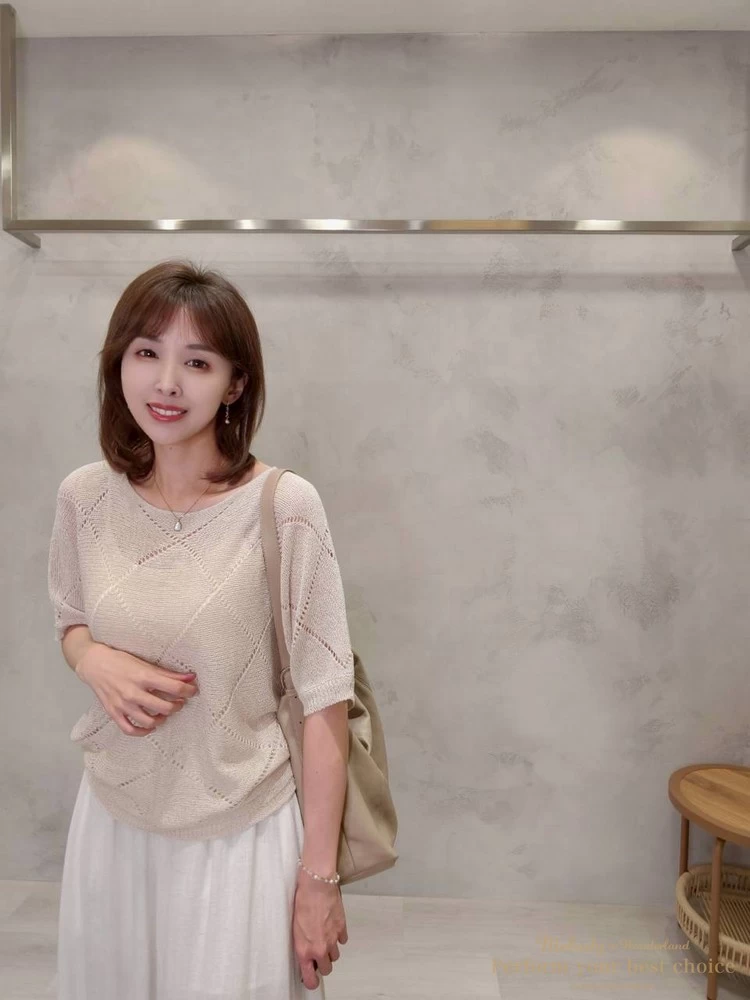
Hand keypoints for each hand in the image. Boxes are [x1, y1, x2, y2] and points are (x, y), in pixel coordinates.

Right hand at [75, 643, 199, 736]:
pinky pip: (130, 729)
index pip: (174, 688)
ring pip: (149, 721)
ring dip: (162, 719)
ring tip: (165, 713)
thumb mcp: (145, 663)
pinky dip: (143, 731)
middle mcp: (133, 692)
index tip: (193, 691)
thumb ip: (167, 673)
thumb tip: (190, 677)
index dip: (188, 691)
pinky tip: (150, 726)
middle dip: (177, 706)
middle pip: (164, 707)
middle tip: (179, 702)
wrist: (94, 664)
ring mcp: (123, 705)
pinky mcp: (113, 713)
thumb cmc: (121, 661)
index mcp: (144, 676)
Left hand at [292, 873, 347, 989]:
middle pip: (327, 969)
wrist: (316, 886)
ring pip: (335, 956)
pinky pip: (342, 940)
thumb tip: (305, 954)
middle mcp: (320, 948)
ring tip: (324, 937)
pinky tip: (332, 927)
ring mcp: (332, 940)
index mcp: (305, 950)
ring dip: (331, 950)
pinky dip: (338, 936)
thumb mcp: (295, 929)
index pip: (311, 979)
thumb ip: (302, 945)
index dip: (311, 981)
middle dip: (323, 963)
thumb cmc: (302, 902)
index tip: (311, 979)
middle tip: (318, 953)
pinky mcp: (341, 929)